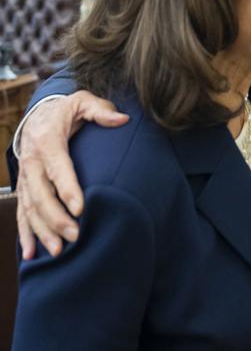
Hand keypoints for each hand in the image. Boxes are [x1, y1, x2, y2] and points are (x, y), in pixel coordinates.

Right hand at [17, 91, 128, 258]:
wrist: (38, 114)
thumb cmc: (65, 110)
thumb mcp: (82, 101)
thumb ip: (101, 110)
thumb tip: (122, 119)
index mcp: (48, 140)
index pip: (58, 167)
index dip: (67, 188)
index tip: (80, 209)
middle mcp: (32, 161)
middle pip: (41, 194)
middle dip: (56, 217)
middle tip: (75, 235)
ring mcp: (25, 176)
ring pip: (30, 207)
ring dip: (42, 230)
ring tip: (58, 251)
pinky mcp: (24, 187)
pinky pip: (21, 212)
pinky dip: (25, 234)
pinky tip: (31, 254)